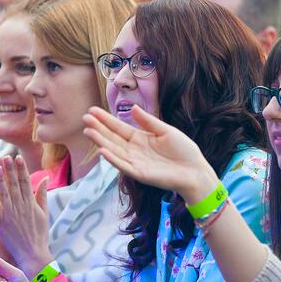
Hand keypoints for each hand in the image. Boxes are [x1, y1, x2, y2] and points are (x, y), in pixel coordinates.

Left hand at [0, 154, 51, 278]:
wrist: (32, 253)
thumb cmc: (39, 234)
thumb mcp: (44, 213)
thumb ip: (42, 195)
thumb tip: (45, 178)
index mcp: (30, 203)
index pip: (24, 182)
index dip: (20, 169)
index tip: (16, 157)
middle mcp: (20, 206)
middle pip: (13, 184)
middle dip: (8, 169)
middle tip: (4, 155)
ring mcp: (10, 214)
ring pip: (3, 192)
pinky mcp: (1, 222)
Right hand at [83, 106, 217, 203]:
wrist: (195, 170)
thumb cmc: (183, 150)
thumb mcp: (166, 131)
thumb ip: (149, 121)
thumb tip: (132, 108)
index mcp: (140, 138)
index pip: (119, 128)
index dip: (106, 120)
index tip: (92, 110)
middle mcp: (134, 150)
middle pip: (112, 138)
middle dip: (99, 128)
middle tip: (85, 117)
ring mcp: (135, 162)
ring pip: (114, 150)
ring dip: (101, 141)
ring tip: (88, 130)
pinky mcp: (140, 174)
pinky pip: (124, 166)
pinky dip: (113, 159)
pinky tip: (102, 150)